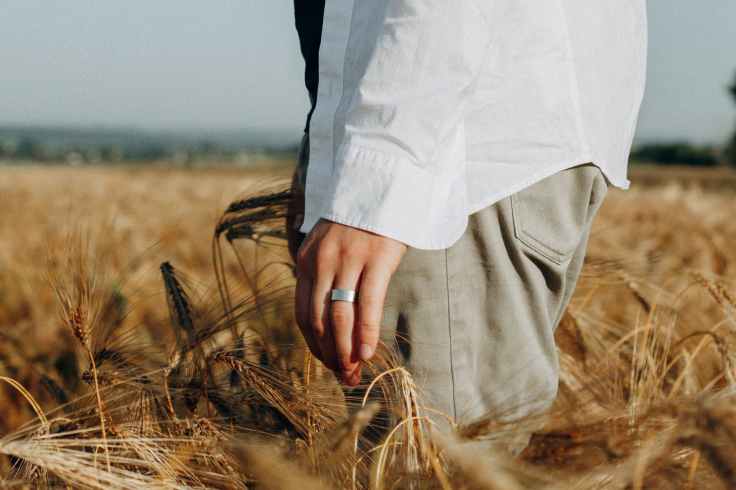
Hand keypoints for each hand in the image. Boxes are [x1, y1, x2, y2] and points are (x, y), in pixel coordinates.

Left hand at [294, 218, 406, 385]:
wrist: (380, 185)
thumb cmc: (358, 222)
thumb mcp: (327, 243)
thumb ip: (322, 273)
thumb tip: (326, 316)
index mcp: (306, 261)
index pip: (304, 314)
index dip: (314, 345)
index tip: (328, 363)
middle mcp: (322, 262)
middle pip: (318, 321)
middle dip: (330, 354)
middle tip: (343, 375)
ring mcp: (348, 260)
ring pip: (339, 317)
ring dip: (345, 350)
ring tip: (353, 371)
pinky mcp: (376, 259)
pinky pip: (367, 304)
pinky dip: (366, 333)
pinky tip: (368, 352)